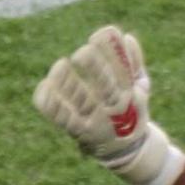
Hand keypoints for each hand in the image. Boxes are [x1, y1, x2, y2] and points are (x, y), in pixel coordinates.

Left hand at [34, 26, 184, 184]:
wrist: (128, 150)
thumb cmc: (131, 111)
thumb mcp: (140, 88)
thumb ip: (134, 62)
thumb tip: (127, 36)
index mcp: (131, 94)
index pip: (123, 71)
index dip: (112, 52)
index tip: (99, 35)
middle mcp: (115, 108)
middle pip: (105, 87)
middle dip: (95, 69)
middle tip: (83, 52)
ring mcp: (97, 120)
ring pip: (82, 101)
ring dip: (70, 83)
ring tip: (60, 65)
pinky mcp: (79, 131)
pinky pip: (62, 118)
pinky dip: (52, 103)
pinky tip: (45, 86)